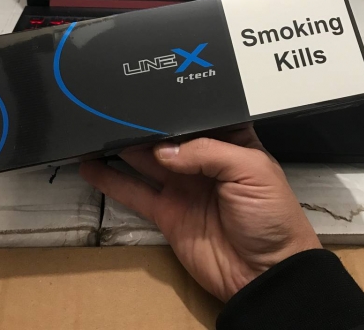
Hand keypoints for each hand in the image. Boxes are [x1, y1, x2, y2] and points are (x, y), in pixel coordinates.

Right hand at [79, 125, 320, 301]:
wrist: (265, 274)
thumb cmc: (272, 218)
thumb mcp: (252, 171)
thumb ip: (208, 152)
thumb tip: (164, 149)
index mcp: (232, 143)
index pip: (200, 115)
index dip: (179, 104)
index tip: (151, 89)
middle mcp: (204, 161)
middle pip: (167, 135)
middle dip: (144, 122)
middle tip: (116, 107)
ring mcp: (183, 187)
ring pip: (145, 159)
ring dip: (122, 145)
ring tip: (95, 128)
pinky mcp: (167, 213)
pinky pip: (134, 192)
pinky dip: (111, 180)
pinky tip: (91, 166)